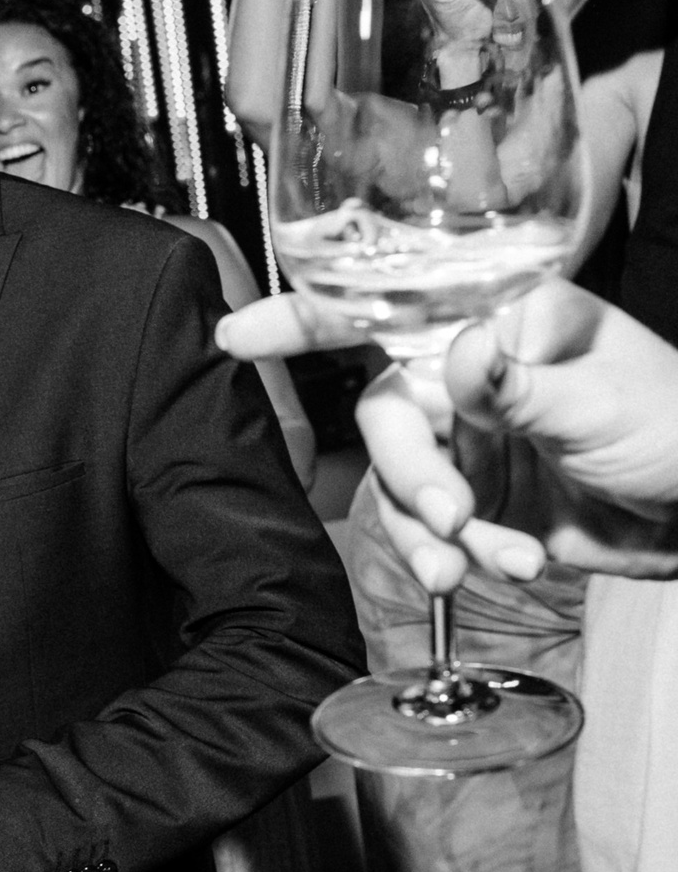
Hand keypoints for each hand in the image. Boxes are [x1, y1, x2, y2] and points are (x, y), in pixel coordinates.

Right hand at [218, 280, 677, 587]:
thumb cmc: (677, 429)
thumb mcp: (601, 401)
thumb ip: (518, 386)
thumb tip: (457, 355)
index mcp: (502, 322)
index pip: (393, 308)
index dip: (307, 321)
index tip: (238, 338)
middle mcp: (474, 378)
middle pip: (387, 419)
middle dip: (411, 478)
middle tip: (453, 520)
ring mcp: (474, 443)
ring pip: (403, 488)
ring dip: (435, 534)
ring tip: (486, 562)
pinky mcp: (481, 503)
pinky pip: (434, 535)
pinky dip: (465, 557)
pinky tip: (518, 562)